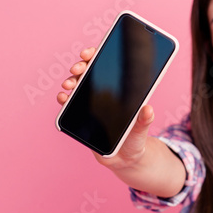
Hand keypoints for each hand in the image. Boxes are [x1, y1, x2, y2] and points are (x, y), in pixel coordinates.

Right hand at [56, 46, 153, 168]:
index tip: (90, 53)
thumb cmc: (136, 139)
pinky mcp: (81, 118)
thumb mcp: (142, 130)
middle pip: (89, 73)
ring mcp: (91, 105)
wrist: (126, 159)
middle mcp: (103, 94)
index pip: (106, 66)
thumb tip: (148, 109)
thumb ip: (144, 121)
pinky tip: (63, 98)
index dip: (96, 56)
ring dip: (71, 81)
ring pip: (77, 87)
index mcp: (119, 91)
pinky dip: (64, 99)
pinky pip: (70, 105)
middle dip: (81, 66)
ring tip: (70, 84)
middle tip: (79, 68)